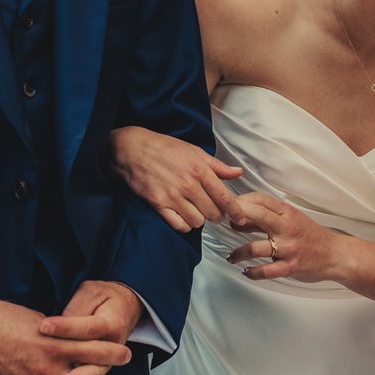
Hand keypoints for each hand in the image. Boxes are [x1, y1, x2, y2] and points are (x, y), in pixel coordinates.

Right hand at [0, 297, 131, 374]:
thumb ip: (57, 339)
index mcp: (54, 346)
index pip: (93, 352)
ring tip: (58, 370)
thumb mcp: (38, 321)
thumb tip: (67, 348)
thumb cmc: (1, 316)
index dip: (112, 353)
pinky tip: (21, 366)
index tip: (124, 354)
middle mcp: (45, 369)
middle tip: (108, 371)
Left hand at [31, 280, 143, 374]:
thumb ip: (75, 309)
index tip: (43, 326)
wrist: (123, 308)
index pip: (90, 329)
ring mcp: (102, 366)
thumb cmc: (103, 297)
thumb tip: (56, 326)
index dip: (67, 328)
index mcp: (112, 326)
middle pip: (94, 370)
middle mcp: (111, 351)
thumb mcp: (90, 293)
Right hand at [109, 127, 242, 230]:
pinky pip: (179, 226)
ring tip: (195, 210)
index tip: (241, 219)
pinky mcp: (158, 205)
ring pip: (197, 222)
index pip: (224, 197)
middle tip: (212, 210)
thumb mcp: (194, 151)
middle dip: (216, 214)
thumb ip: (217, 166)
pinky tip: (182, 215)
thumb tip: (238, 173)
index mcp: (199, 169)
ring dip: (199, 219)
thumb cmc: (164, 148)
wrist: (133, 150)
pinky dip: (184, 224)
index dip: (236, 211)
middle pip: (213, 213)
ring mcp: (173, 196)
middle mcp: (188, 185)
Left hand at [224, 192, 342, 282]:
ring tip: (231, 257)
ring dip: (239, 253)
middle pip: (258, 215)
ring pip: (257, 248)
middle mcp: (287, 227)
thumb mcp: (290, 220)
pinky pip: (267, 271)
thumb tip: (237, 219)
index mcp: (287, 213)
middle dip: (237, 216)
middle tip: (223, 222)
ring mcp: (289, 248)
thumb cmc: (310, 236)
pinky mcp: (291, 266)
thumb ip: (266, 218)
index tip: (228, 206)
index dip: (241, 201)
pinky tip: (247, 272)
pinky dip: (253, 272)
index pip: (261, 199)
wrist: (335, 255)